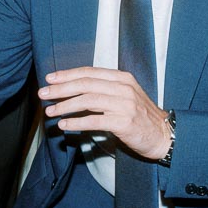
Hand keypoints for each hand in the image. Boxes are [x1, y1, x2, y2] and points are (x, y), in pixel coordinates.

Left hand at [39, 67, 171, 160]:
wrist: (164, 135)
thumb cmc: (140, 116)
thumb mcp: (125, 95)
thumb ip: (104, 89)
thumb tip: (74, 88)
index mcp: (122, 78)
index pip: (89, 72)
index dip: (67, 74)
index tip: (50, 79)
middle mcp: (123, 88)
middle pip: (85, 84)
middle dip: (61, 89)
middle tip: (43, 94)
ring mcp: (125, 104)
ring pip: (88, 100)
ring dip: (65, 106)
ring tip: (50, 111)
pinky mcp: (124, 122)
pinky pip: (94, 121)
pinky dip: (76, 122)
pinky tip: (64, 125)